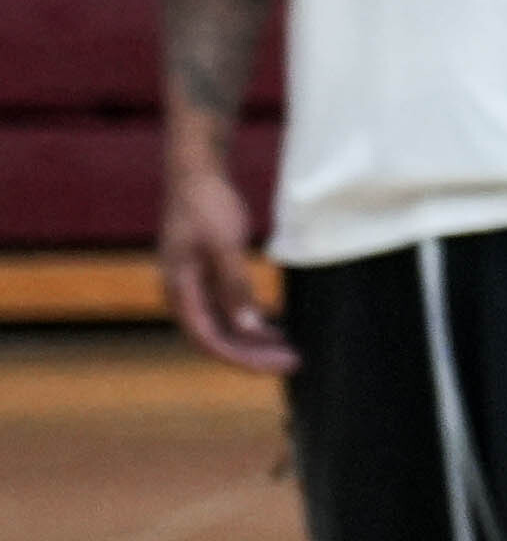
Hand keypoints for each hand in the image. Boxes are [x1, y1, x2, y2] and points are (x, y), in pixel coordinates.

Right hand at [160, 152, 288, 372]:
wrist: (196, 173)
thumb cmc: (206, 204)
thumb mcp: (223, 244)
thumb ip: (235, 286)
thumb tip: (248, 327)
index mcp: (179, 289)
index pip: (207, 339)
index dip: (240, 358)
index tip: (274, 367)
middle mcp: (183, 294)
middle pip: (218, 338)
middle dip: (254, 355)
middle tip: (294, 363)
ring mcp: (195, 286)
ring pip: (224, 326)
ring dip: (255, 341)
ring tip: (291, 351)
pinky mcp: (208, 277)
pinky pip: (229, 310)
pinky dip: (251, 322)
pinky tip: (276, 329)